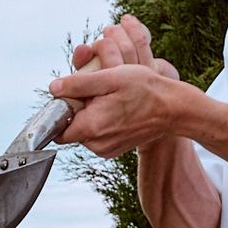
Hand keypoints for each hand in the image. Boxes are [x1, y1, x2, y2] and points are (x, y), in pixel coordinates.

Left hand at [51, 17, 183, 156]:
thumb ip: (78, 84)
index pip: (57, 127)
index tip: (73, 95)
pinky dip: (102, 122)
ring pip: (84, 131)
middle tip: (98, 93)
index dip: (60, 109)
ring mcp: (106, 150)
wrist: (174, 109)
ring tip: (111, 100)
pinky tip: (117, 109)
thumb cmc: (145, 89)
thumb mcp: (110, 78)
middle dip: (78, 109)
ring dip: (91, 115)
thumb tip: (53, 88)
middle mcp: (96, 145)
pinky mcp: (115, 150)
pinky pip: (98, 136)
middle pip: (71, 127)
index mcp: (91, 128)